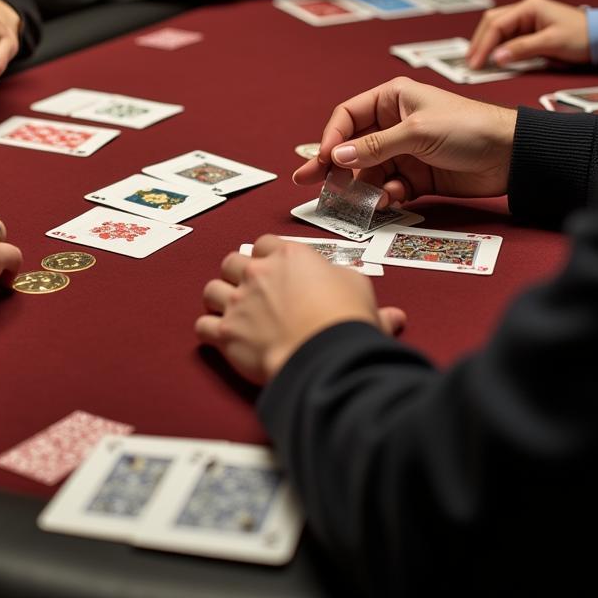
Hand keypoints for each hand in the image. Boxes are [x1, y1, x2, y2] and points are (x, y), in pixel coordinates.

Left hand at [195, 236, 405, 384]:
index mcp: (290, 256)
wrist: (324, 354)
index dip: (268, 256)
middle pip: (231, 261)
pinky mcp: (226, 332)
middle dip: (237, 274)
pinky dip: (209, 329)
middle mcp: (258, 273)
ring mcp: (239, 302)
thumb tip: (395, 318)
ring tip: (230, 310)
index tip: (275, 270)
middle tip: (249, 290)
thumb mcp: (363, 297)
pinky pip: (203, 324)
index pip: (265, 243)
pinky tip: (218, 335)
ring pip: (212, 289)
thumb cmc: (346, 319)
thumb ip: (371, 304)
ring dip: (219, 298)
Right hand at [292, 77, 516, 206]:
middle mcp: (394, 124)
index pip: (347, 116)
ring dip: (362, 186)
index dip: (331, 138)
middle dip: (333, 166)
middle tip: (309, 183)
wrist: (513, 156)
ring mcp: (405, 151)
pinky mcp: (417, 176)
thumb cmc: (468, 127)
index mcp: (392, 99)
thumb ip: (374, 147)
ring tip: (359, 200)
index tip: (321, 160)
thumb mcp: (416, 132)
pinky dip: (385, 196)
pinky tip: (390, 200)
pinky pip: (389, 187)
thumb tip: (335, 158)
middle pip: (352, 146)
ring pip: (368, 171)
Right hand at [467, 0, 589, 67]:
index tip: (476, 62)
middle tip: (471, 62)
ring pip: (497, 30)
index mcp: (529, 7)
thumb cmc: (582, 36)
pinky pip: (506, 37)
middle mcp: (525, 10)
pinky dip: (497, 47)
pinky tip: (492, 57)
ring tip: (477, 61)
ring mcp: (527, 19)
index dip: (483, 44)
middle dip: (479, 43)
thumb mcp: (551, 43)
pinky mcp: (529, 30)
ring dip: (486, 45)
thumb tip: (496, 57)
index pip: (496, 25)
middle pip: (492, 23)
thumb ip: (521, 49)